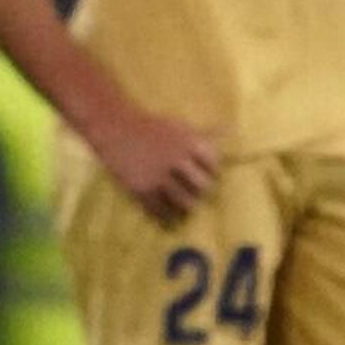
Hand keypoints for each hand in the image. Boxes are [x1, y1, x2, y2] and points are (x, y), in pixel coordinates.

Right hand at [87, 105, 221, 221]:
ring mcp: (159, 176)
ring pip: (185, 203)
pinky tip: (168, 218)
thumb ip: (203, 133)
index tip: (208, 174)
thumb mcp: (179, 126)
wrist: (115, 129)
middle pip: (203, 187)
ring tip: (186, 208)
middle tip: (198, 194)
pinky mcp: (142, 190)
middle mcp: (176, 160)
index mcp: (188, 142)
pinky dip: (167, 217)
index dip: (212, 170)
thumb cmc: (151, 127)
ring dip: (188, 207)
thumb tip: (228, 130)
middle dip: (202, 191)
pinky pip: (160, 211)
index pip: (213, 164)